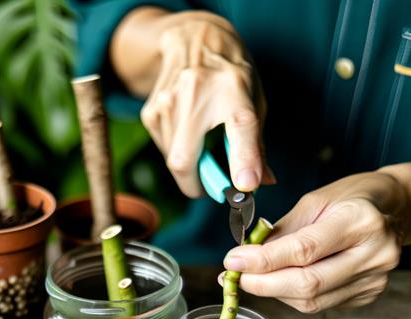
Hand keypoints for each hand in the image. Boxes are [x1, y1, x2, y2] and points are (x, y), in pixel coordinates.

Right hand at [133, 11, 274, 196]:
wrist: (194, 39)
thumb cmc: (229, 74)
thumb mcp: (253, 101)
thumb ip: (256, 144)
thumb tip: (259, 182)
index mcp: (234, 88)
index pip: (240, 128)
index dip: (243, 160)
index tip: (245, 186)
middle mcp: (196, 94)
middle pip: (184, 161)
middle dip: (199, 185)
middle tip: (214, 187)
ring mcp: (167, 103)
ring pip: (173, 161)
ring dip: (191, 168)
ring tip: (204, 147)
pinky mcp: (151, 113)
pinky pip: (165, 150)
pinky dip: (178, 153)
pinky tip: (188, 134)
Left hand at [222, 170, 410, 312]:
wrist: (396, 207)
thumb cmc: (352, 198)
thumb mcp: (314, 202)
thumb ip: (281, 233)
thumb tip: (244, 258)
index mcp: (361, 221)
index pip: (304, 251)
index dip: (263, 260)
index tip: (232, 261)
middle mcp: (375, 253)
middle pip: (309, 284)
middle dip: (264, 283)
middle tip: (235, 277)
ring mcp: (376, 278)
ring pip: (312, 300)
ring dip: (275, 292)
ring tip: (254, 278)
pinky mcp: (371, 294)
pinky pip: (322, 303)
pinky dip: (294, 295)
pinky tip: (282, 281)